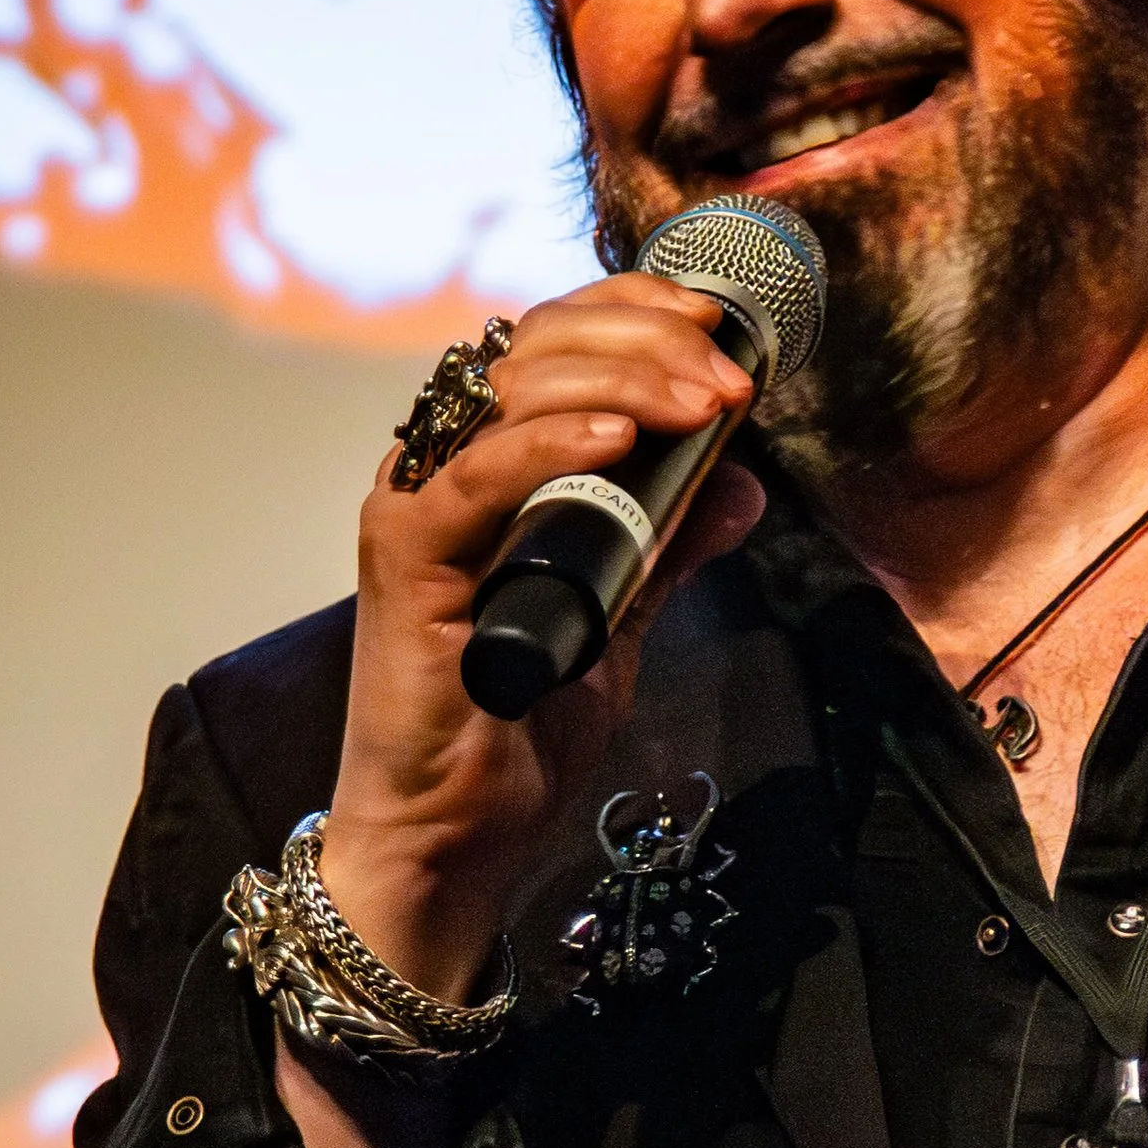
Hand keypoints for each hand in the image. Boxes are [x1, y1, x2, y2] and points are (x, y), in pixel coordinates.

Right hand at [315, 272, 764, 1005]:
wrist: (458, 834)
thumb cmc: (518, 728)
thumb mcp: (621, 619)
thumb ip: (669, 547)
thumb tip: (743, 484)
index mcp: (489, 466)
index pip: (552, 344)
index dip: (633, 313)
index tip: (721, 330)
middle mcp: (444, 469)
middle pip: (536, 350)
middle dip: (647, 344)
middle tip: (731, 383)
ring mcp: (418, 507)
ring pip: (509, 393)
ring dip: (621, 382)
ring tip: (703, 407)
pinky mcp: (404, 560)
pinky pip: (475, 478)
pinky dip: (550, 448)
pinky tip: (621, 440)